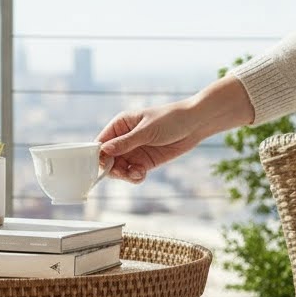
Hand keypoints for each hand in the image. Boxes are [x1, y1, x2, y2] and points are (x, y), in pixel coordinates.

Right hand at [96, 74, 254, 182]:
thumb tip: (105, 151)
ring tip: (137, 173)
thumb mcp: (147, 130)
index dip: (100, 156)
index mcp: (120, 125)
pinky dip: (134, 177)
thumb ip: (126, 142)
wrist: (195, 124)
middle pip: (108, 160)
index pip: (101, 143)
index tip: (105, 166)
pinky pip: (133, 174)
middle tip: (123, 172)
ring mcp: (134, 151)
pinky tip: (141, 174)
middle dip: (114, 169)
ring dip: (125, 175)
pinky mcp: (145, 162)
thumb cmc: (171, 119)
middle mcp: (124, 139)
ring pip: (120, 170)